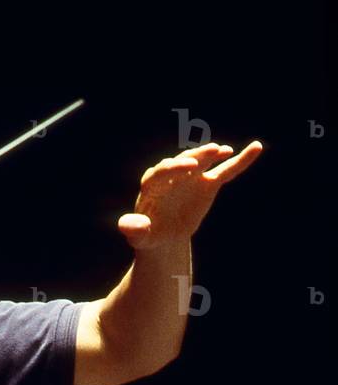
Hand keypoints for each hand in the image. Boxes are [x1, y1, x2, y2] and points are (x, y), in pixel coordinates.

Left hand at [118, 141, 262, 250]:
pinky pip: (225, 171)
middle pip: (181, 162)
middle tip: (203, 157)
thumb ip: (133, 229)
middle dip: (192, 158)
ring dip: (211, 154)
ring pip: (203, 161)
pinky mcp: (207, 183)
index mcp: (152, 184)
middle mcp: (172, 175)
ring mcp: (191, 177)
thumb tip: (127, 226)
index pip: (161, 172)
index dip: (172, 168)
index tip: (185, 167)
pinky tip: (256, 147)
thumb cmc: (149, 234)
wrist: (164, 237)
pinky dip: (240, 161)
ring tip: (222, 151)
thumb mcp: (139, 235)